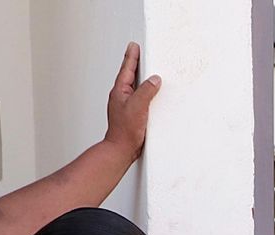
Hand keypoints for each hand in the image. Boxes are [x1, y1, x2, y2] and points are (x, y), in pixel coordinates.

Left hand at [106, 42, 160, 158]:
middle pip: (129, 76)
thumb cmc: (125, 131)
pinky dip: (143, 93)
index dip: (132, 57)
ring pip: (134, 87)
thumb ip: (146, 91)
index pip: (127, 69)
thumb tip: (154, 80)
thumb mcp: (138, 106)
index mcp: (120, 91)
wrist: (121, 149)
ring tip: (144, 71)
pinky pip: (139, 99)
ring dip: (139, 79)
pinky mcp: (132, 115)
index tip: (134, 46)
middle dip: (134, 64)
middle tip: (137, 53)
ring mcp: (125, 106)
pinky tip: (148, 96)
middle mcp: (121, 97)